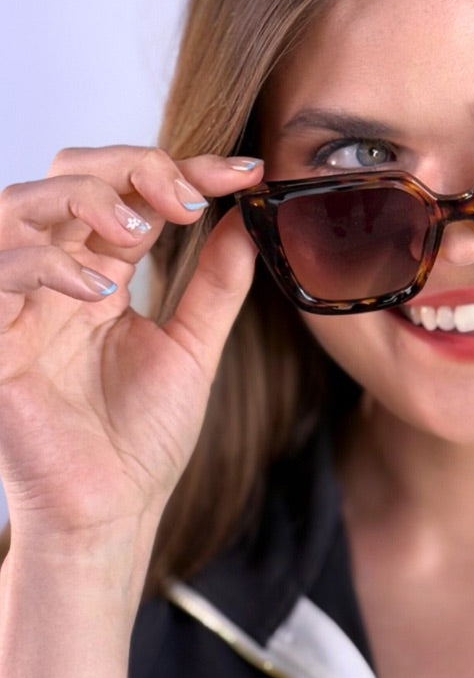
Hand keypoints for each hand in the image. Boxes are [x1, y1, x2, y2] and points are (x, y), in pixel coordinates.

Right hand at [0, 145, 263, 543]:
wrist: (110, 510)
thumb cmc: (143, 439)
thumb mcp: (193, 348)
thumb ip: (216, 284)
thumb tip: (248, 220)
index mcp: (101, 276)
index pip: (133, 196)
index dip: (186, 171)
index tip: (246, 172)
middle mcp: (56, 278)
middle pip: (71, 176)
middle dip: (132, 168)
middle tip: (187, 195)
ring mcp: (17, 302)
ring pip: (21, 204)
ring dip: (86, 199)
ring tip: (140, 230)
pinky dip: (47, 265)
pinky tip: (99, 291)